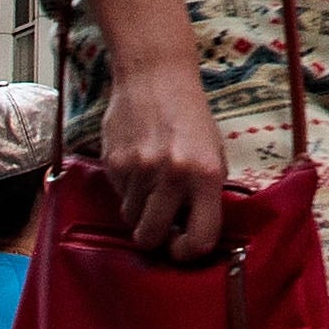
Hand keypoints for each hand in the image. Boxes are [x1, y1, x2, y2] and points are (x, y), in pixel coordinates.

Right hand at [74, 0, 233, 260]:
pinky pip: (118, 196)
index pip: (199, 238)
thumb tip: (192, 235)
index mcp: (205, 175)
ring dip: (139, 210)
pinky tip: (138, 164)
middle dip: (154, 238)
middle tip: (160, 226)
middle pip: (151, 237)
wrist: (155, 76)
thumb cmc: (190, 118)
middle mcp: (172, 175)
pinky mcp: (114, 162)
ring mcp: (140, 170)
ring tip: (151, 184)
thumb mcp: (213, 154)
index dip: (188, 252)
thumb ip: (205, 194)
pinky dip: (127, 189)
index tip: (182, 248)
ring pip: (131, 218)